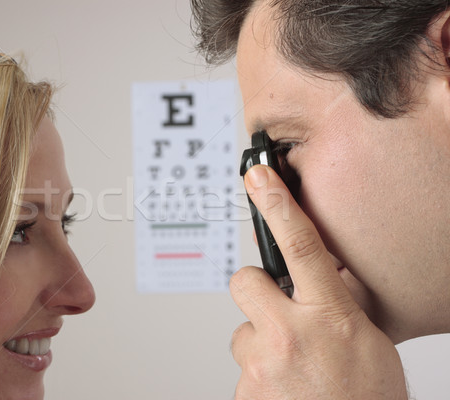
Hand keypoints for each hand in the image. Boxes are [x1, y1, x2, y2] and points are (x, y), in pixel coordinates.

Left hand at [232, 164, 406, 399]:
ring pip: (242, 331)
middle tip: (279, 312)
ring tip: (291, 365)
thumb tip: (323, 272)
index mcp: (328, 314)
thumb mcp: (366, 339)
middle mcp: (290, 334)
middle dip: (257, 291)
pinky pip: (244, 366)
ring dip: (261, 341)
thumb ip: (339, 301)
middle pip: (245, 281)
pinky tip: (285, 387)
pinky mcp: (244, 391)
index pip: (301, 244)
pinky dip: (261, 373)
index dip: (279, 205)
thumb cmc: (366, 396)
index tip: (259, 177)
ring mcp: (262, 364)